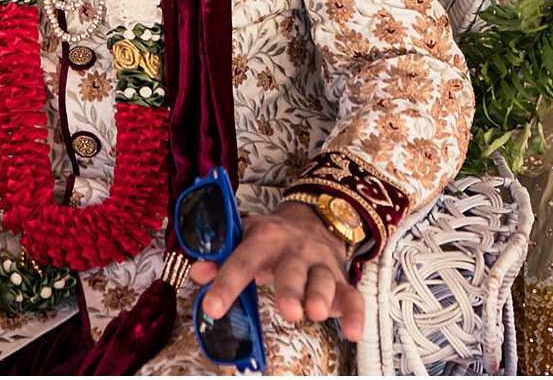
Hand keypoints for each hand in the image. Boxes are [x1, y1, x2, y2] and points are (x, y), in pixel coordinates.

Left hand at [188, 203, 364, 342]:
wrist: (312, 220)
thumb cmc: (269, 238)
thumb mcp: (242, 239)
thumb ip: (219, 257)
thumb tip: (196, 272)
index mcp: (264, 238)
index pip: (243, 260)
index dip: (226, 283)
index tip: (213, 308)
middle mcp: (295, 249)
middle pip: (292, 270)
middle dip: (291, 289)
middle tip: (288, 310)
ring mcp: (320, 264)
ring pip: (323, 280)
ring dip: (321, 296)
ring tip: (316, 313)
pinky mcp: (342, 280)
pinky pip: (353, 296)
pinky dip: (356, 314)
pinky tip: (353, 332)